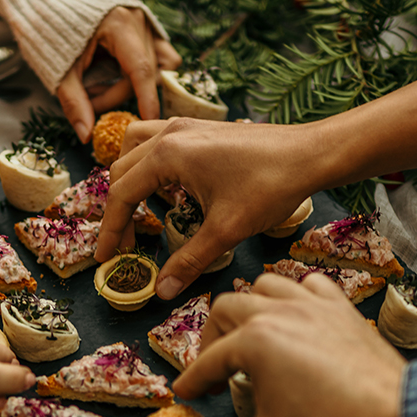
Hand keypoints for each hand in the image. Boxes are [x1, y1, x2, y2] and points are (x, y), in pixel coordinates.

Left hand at [57, 7, 181, 141]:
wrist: (50, 6)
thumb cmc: (54, 34)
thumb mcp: (61, 71)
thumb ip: (74, 102)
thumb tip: (86, 135)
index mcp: (118, 23)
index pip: (141, 68)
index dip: (147, 99)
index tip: (149, 122)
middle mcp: (138, 20)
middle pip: (144, 72)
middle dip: (118, 93)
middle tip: (90, 100)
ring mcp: (146, 22)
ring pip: (160, 65)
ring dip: (138, 84)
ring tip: (106, 86)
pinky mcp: (148, 29)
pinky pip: (162, 56)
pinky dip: (147, 74)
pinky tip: (121, 78)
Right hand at [98, 117, 323, 297]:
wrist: (310, 154)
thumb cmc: (271, 186)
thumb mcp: (226, 230)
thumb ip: (190, 260)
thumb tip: (162, 291)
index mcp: (168, 154)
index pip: (122, 195)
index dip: (111, 230)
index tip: (106, 258)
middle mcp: (170, 133)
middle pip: (122, 171)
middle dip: (118, 210)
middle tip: (125, 245)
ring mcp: (185, 125)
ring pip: (135, 149)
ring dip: (130, 180)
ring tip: (140, 214)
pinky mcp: (200, 128)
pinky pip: (157, 142)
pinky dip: (150, 166)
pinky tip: (169, 191)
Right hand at [169, 273, 404, 416]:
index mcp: (255, 341)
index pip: (207, 361)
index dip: (193, 382)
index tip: (187, 396)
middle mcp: (279, 312)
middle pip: (226, 309)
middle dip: (212, 339)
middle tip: (215, 371)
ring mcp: (312, 305)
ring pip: (264, 286)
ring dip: (249, 308)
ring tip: (248, 338)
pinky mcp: (340, 307)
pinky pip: (308, 284)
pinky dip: (294, 295)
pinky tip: (295, 319)